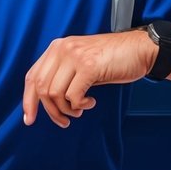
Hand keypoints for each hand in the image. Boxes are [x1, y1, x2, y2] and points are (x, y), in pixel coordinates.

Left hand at [22, 30, 154, 126]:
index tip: (29, 119)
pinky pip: (73, 95)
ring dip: (66, 110)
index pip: (31, 77)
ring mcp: (74, 56)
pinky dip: (79, 105)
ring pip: (55, 93)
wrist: (141, 49)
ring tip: (80, 111)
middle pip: (40, 87)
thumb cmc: (113, 59)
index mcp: (56, 48)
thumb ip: (63, 75)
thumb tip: (46, 102)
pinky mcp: (89, 66)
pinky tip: (90, 102)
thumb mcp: (81, 63)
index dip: (28, 100)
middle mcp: (61, 49)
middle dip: (50, 111)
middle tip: (64, 121)